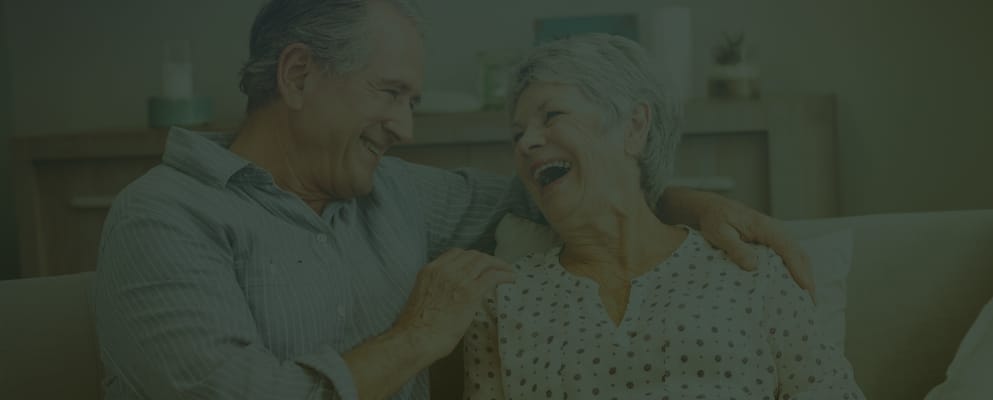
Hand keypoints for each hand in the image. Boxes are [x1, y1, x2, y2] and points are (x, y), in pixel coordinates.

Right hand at [392, 249, 514, 360]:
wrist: (415, 339)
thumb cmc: (416, 328)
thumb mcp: (424, 299)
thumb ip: (437, 291)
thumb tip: (450, 297)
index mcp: (430, 271)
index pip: (455, 254)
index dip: (471, 257)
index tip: (480, 264)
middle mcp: (444, 270)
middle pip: (472, 255)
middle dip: (487, 260)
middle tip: (498, 267)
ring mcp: (457, 279)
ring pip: (484, 261)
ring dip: (499, 265)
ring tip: (508, 271)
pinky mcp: (470, 292)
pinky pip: (493, 276)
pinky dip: (504, 274)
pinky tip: (511, 279)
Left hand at [695, 194, 815, 300]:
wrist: (714, 208)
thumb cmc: (716, 220)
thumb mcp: (720, 233)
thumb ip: (736, 248)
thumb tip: (753, 266)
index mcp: (764, 227)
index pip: (787, 248)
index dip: (798, 268)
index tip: (805, 286)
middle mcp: (776, 230)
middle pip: (799, 254)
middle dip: (807, 277)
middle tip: (811, 302)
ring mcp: (777, 236)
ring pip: (798, 256)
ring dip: (804, 276)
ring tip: (807, 300)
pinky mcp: (773, 242)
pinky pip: (789, 257)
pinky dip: (796, 271)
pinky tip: (795, 287)